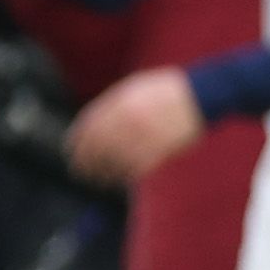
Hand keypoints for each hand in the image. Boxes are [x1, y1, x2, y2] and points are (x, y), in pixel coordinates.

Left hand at [65, 67, 203, 185]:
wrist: (199, 95)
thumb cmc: (164, 91)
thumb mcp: (133, 88)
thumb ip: (112, 104)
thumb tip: (91, 123)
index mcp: (119, 102)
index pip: (88, 127)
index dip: (76, 143)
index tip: (71, 152)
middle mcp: (127, 120)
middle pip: (96, 147)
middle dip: (84, 163)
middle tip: (79, 172)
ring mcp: (142, 136)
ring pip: (113, 162)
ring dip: (102, 174)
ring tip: (98, 180)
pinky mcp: (158, 150)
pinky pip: (134, 169)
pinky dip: (124, 177)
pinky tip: (119, 181)